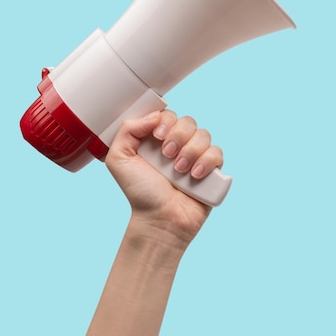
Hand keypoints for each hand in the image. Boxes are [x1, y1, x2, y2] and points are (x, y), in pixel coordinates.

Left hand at [105, 110, 223, 245]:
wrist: (159, 220)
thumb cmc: (140, 192)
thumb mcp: (119, 159)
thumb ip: (127, 130)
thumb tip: (154, 116)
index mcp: (157, 139)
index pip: (168, 115)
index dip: (165, 121)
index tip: (157, 136)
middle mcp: (177, 144)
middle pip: (187, 121)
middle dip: (178, 136)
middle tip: (167, 155)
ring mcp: (195, 156)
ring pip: (203, 135)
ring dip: (191, 151)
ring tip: (179, 170)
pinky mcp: (211, 170)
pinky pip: (217, 153)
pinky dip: (206, 162)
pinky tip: (194, 176)